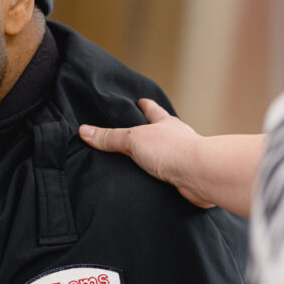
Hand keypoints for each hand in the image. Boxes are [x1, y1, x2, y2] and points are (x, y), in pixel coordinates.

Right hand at [79, 98, 214, 207]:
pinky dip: (160, 177)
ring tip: (140, 161)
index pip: (152, 109)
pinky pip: (168, 175)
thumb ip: (110, 138)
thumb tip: (84, 131)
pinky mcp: (184, 177)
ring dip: (155, 156)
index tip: (139, 100)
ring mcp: (182, 157)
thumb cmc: (171, 150)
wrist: (199, 174)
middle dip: (150, 131)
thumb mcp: (133, 140)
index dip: (144, 105)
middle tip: (136, 130)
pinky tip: (152, 183)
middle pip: (161, 131)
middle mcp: (176, 138)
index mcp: (165, 123)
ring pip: (165, 154)